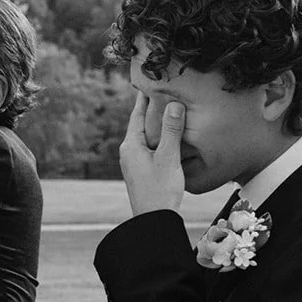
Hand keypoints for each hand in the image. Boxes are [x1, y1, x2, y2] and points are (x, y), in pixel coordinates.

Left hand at [119, 92, 186, 216]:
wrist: (154, 220)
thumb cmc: (160, 189)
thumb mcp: (168, 157)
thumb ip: (171, 131)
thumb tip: (173, 104)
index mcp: (131, 146)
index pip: (136, 115)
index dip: (143, 99)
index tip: (147, 82)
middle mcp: (128, 153)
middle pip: (139, 124)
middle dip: (149, 109)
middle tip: (159, 90)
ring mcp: (134, 163)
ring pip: (145, 137)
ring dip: (155, 124)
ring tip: (166, 109)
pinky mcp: (141, 172)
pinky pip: (149, 148)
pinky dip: (158, 138)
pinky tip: (168, 137)